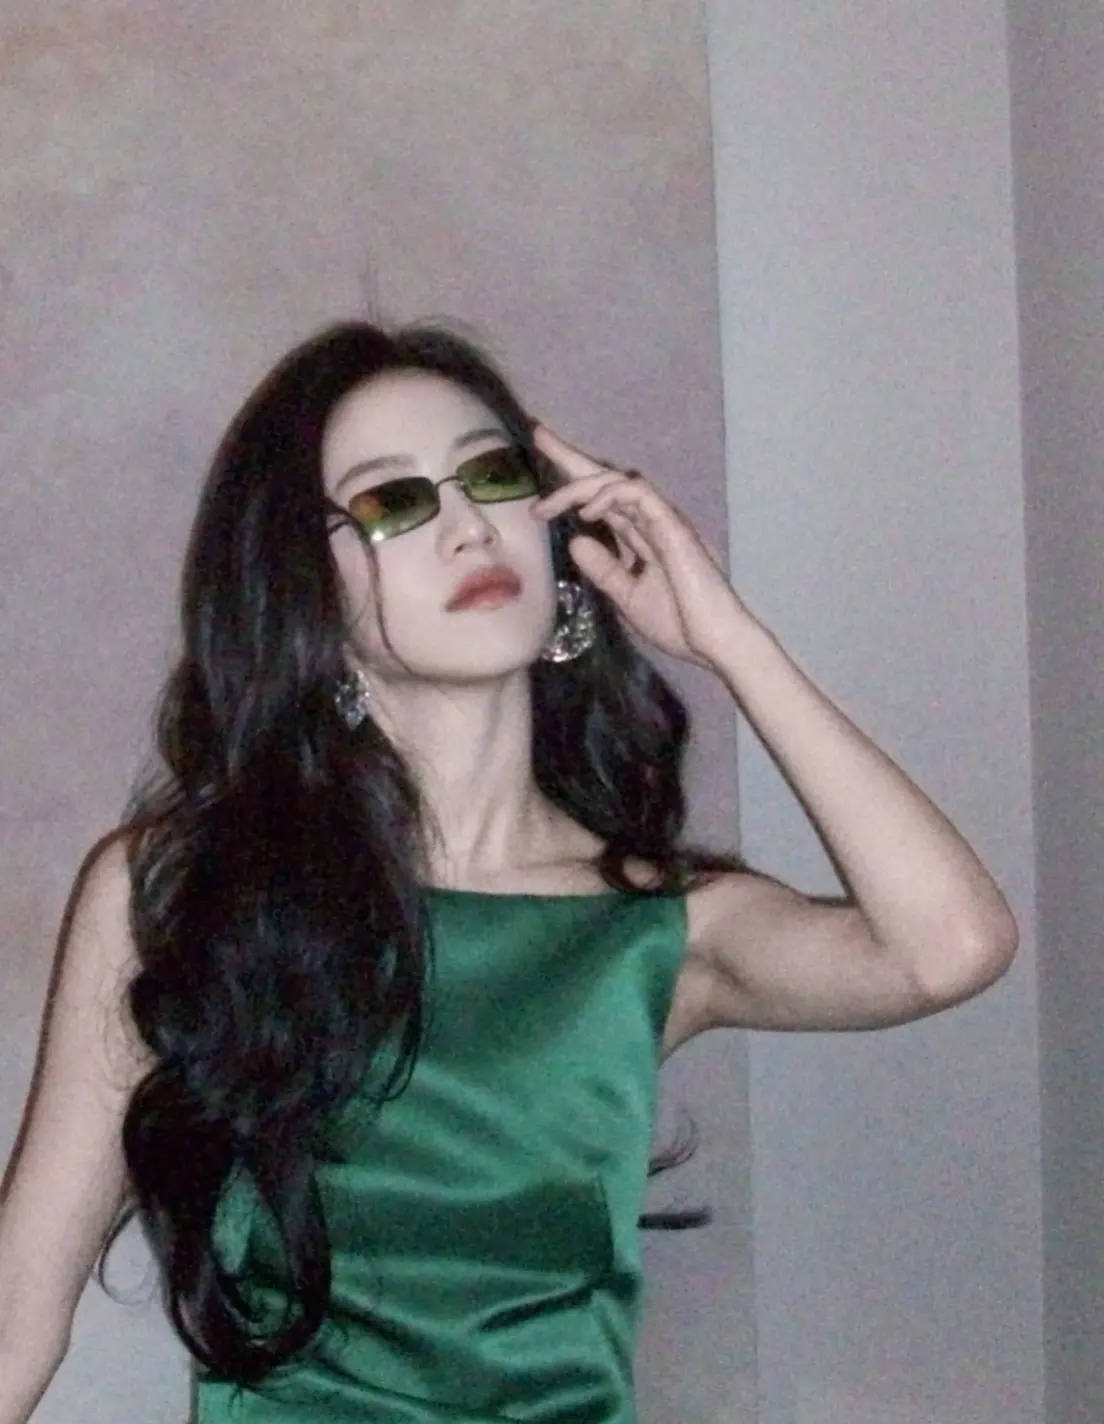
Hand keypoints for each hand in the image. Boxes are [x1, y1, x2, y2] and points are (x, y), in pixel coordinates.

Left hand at [530, 423, 749, 667]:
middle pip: (607, 478)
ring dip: (579, 486)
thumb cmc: (680, 623)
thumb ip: (604, 569)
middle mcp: (651, 520)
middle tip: (538, 434)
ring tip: (547, 507)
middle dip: (571, 457)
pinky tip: (588, 512)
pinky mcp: (673, 526)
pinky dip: (610, 495)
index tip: (542, 468)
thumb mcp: (627, 597)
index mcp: (642, 536)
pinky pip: (639, 493)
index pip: (603, 500)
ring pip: (618, 480)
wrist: (714, 641)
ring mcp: (664, 520)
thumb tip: (575, 541)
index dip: (573, 482)